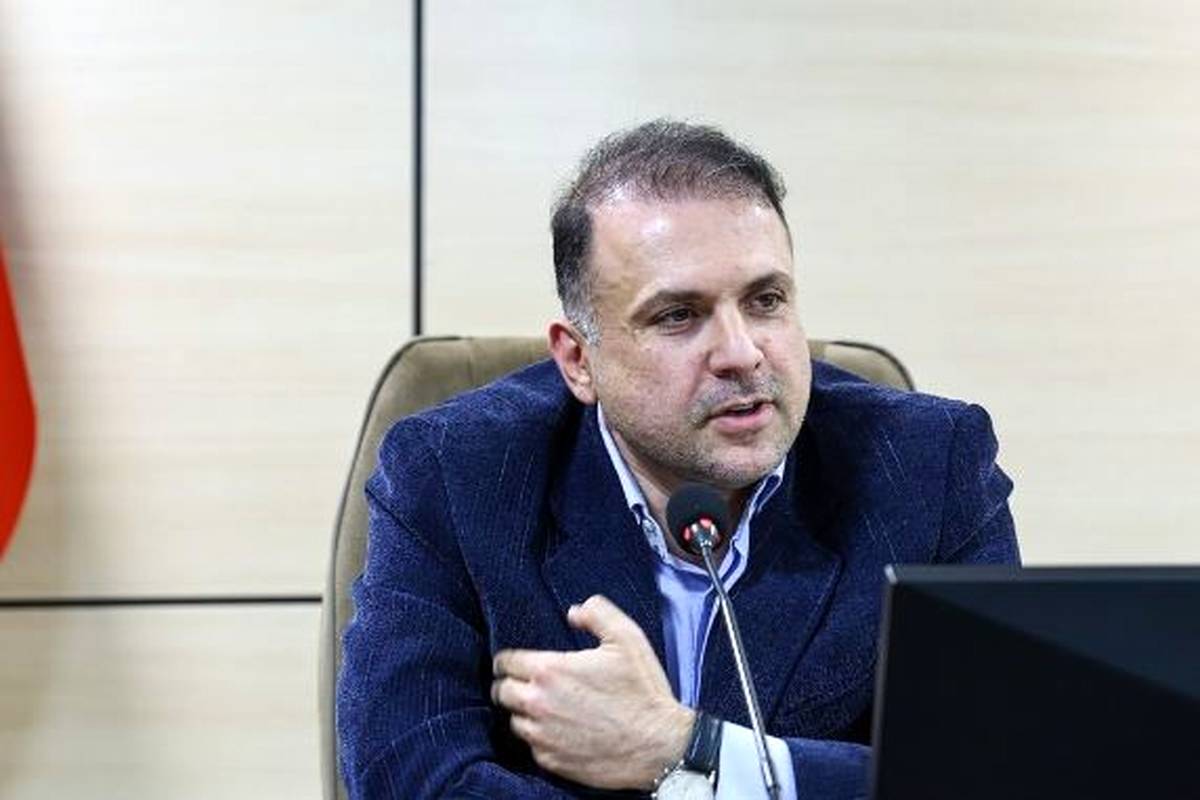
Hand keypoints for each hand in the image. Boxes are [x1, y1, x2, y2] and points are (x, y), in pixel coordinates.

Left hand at [491, 594, 693, 789]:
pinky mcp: (551, 761)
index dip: (510, 659)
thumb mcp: (627, 638)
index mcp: (549, 671)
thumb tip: (573, 612)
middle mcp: (538, 704)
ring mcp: (543, 736)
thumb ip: (597, 613)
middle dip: (511, 684)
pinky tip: (561, 730)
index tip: (519, 662)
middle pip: (501, 692)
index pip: (504, 662)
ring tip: (547, 708)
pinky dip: (541, 737)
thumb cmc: (643, 691)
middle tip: (530, 684)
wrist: (660, 745)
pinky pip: (532, 746)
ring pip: (514, 720)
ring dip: (525, 713)